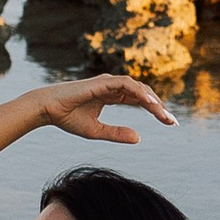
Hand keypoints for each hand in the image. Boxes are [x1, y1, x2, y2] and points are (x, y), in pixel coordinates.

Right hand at [30, 75, 176, 143]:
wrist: (48, 109)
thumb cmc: (68, 118)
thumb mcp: (97, 131)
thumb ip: (117, 133)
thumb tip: (139, 138)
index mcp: (111, 96)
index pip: (139, 101)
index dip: (155, 110)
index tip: (169, 123)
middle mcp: (112, 87)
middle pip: (142, 94)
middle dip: (159, 107)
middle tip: (172, 121)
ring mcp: (108, 82)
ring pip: (137, 88)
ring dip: (152, 100)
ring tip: (163, 114)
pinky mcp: (102, 82)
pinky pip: (126, 85)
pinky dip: (139, 93)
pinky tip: (150, 104)